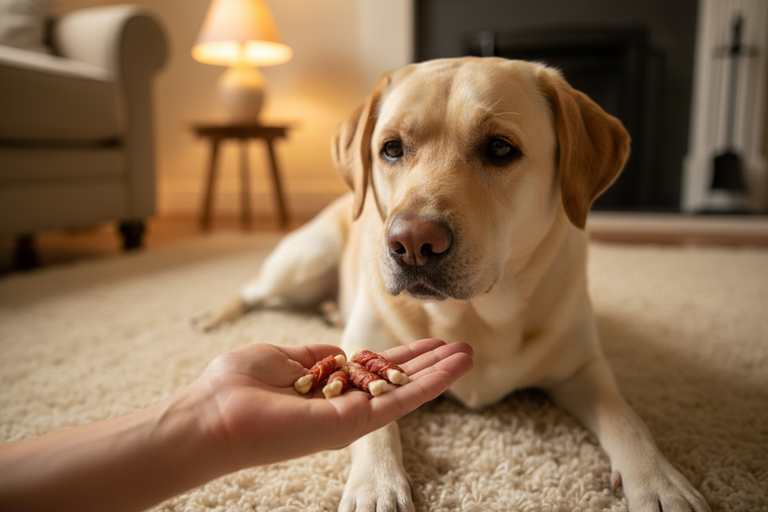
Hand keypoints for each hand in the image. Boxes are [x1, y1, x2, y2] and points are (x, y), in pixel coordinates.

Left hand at [192, 339, 473, 467]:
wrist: (213, 415)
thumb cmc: (235, 384)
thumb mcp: (281, 357)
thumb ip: (316, 356)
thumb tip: (341, 351)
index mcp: (325, 386)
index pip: (372, 368)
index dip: (401, 355)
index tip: (427, 344)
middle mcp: (342, 403)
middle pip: (395, 380)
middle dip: (428, 363)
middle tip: (461, 348)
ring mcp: (350, 416)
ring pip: (404, 391)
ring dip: (438, 372)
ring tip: (469, 354)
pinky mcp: (353, 425)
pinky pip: (400, 402)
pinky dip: (430, 383)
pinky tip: (454, 368)